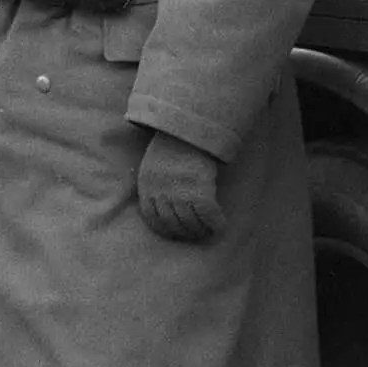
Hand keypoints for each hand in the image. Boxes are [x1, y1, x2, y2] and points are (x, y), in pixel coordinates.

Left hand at [134, 129, 221, 243]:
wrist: (189, 130)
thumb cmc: (173, 145)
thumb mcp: (154, 164)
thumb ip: (156, 185)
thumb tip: (165, 205)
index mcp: (147, 186)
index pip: (152, 217)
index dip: (164, 230)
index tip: (174, 234)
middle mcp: (162, 193)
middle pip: (173, 223)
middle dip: (185, 233)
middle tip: (195, 236)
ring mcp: (180, 193)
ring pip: (191, 223)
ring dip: (200, 232)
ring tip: (207, 233)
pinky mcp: (200, 191)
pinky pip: (208, 216)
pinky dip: (216, 224)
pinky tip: (221, 227)